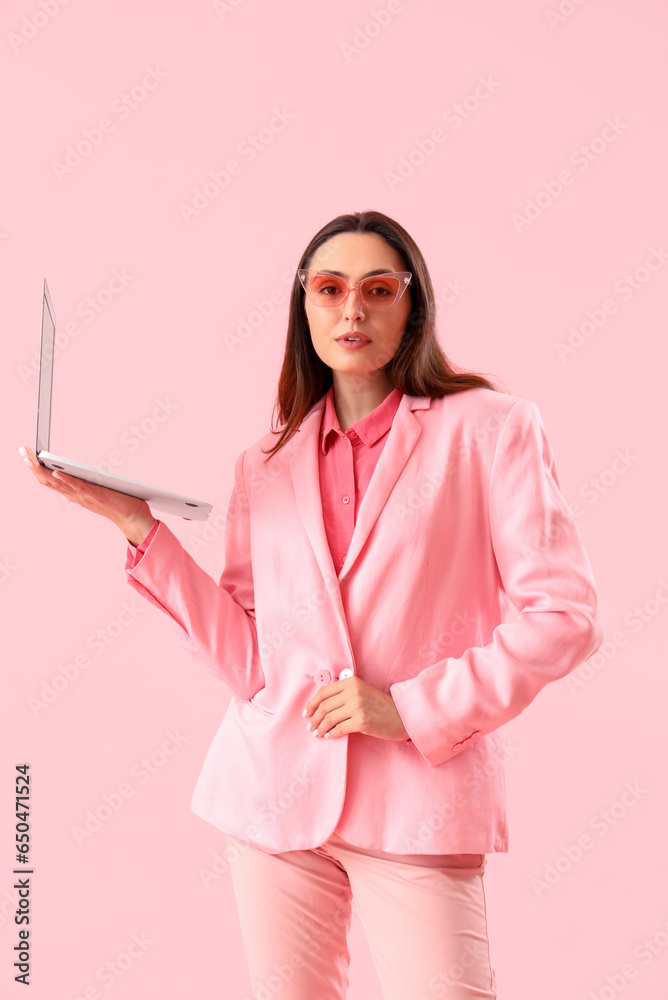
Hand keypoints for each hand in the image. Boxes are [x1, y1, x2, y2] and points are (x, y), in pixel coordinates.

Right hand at [18, 444, 155, 543]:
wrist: (133, 518)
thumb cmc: (117, 502)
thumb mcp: (95, 489)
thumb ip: (85, 480)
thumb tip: (75, 466)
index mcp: (74, 493)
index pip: (49, 481)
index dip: (36, 469)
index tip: (26, 455)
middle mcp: (75, 496)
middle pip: (48, 481)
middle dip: (33, 466)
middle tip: (22, 451)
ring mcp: (84, 497)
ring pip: (58, 484)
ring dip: (44, 471)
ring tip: (32, 458)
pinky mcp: (95, 496)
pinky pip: (78, 487)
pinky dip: (66, 480)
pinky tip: (57, 471)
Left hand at [303, 674, 409, 741]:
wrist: (401, 716)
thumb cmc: (379, 705)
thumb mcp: (361, 691)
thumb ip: (343, 693)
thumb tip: (319, 705)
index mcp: (351, 682)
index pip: (323, 692)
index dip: (312, 704)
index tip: (307, 713)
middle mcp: (353, 692)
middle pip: (324, 706)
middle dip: (314, 719)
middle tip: (310, 727)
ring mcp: (357, 706)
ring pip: (329, 718)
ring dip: (320, 727)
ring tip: (317, 733)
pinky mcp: (361, 721)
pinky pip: (339, 729)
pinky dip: (331, 734)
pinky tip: (330, 736)